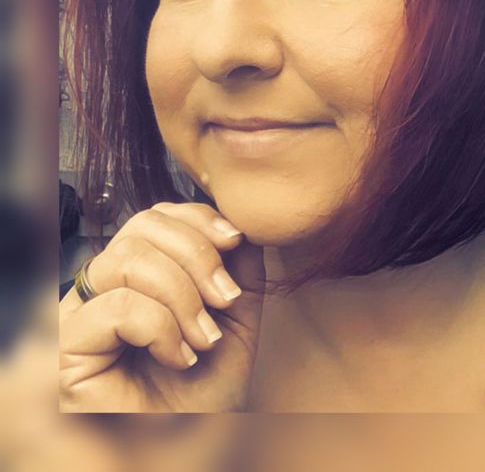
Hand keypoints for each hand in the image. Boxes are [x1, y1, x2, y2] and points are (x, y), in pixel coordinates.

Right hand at [59, 202, 264, 411]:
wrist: (188, 458)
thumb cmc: (205, 398)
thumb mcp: (234, 319)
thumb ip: (237, 266)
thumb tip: (239, 219)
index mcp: (136, 278)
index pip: (155, 216)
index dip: (197, 218)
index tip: (236, 241)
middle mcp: (101, 290)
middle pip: (141, 225)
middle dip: (196, 254)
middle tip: (224, 299)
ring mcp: (79, 317)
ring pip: (128, 259)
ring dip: (182, 295)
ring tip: (202, 339)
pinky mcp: (64, 349)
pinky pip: (118, 305)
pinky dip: (161, 328)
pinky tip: (177, 358)